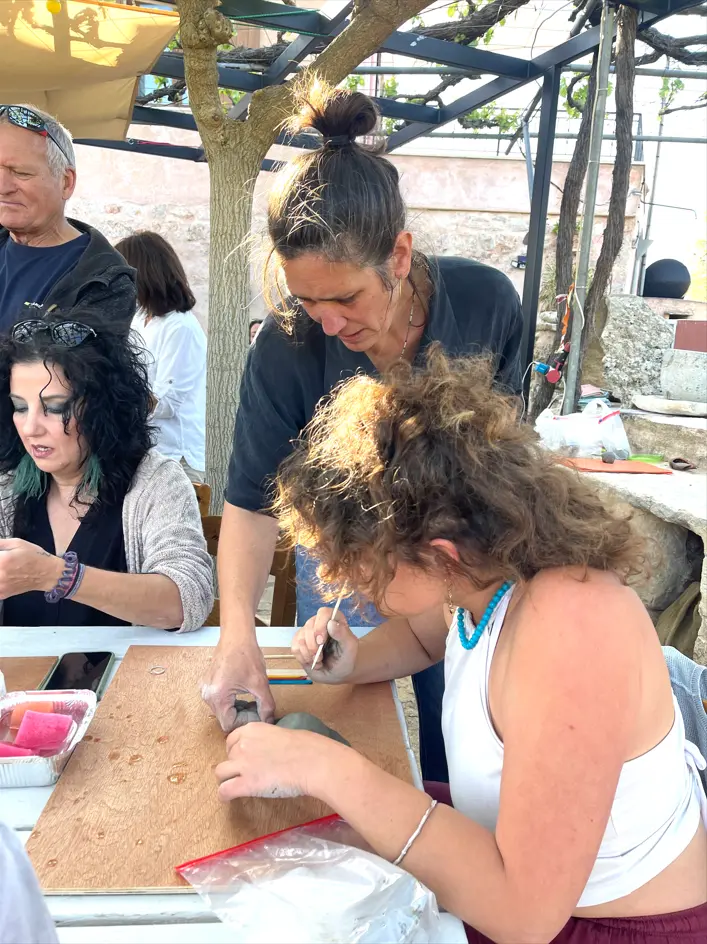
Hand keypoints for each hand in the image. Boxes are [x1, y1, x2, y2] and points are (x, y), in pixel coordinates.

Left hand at [0, 539, 61, 597]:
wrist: (47, 573)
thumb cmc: (35, 557)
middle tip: (2, 562)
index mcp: (3, 560)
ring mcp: (1, 586)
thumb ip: (0, 543)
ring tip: (3, 568)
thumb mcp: (17, 543)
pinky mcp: (2, 594)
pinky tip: (3, 576)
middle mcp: (1, 575)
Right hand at [201, 639, 275, 731]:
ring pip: (222, 711)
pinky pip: (219, 701)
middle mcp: (207, 695)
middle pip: (225, 719)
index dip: (246, 722)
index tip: (259, 714)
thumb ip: (266, 705)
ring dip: (238, 709)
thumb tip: (269, 720)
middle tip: (258, 707)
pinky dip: (231, 702)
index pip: (229, 725)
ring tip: (252, 700)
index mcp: (217, 696)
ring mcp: (205, 690)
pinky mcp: (207, 684)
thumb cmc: (246, 655)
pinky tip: (243, 693)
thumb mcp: (260, 683)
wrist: (236, 636)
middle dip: (243, 716)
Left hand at [215, 721, 341, 800]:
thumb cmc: (305, 746)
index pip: (232, 739)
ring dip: (227, 778)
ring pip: (220, 773)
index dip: (236, 750)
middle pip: (227, 756)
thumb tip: (269, 748)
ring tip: (236, 785)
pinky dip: (225, 795)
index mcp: (252, 729)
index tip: (244, 758)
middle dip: (234, 764)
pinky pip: (224, 791)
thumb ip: (268, 739)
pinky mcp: (245, 784)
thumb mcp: (282, 733)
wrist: (311, 761)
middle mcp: (242, 744)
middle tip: (247, 772)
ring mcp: (242, 764)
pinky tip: (229, 798)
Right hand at [291, 607, 358, 682]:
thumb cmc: (347, 658)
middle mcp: (319, 623)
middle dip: (313, 646)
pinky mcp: (299, 643)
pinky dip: (303, 658)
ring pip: (300, 638)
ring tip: (319, 660)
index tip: (321, 641)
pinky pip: (295, 648)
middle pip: (308, 626)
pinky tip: (312, 661)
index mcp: (334, 619)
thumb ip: (343, 634)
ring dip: (308, 654)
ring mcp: (308, 633)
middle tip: (320, 657)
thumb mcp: (350, 648)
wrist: (339, 672)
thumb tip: (331, 623)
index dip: (320, 626)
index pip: (323, 613)